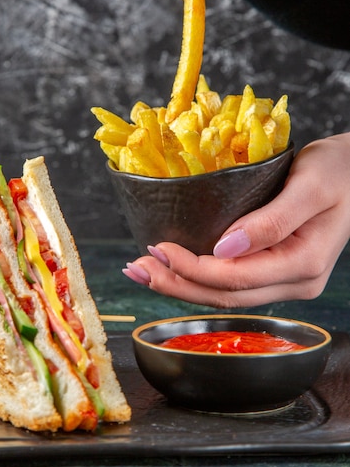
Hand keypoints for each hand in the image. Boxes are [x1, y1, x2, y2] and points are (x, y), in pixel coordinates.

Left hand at [123, 134, 349, 306]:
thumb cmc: (339, 171)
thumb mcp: (310, 185)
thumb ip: (273, 219)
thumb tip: (224, 248)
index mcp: (305, 264)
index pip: (237, 278)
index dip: (193, 268)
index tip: (159, 248)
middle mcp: (296, 281)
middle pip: (225, 295)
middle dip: (176, 284)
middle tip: (136, 269)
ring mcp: (286, 279)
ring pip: (225, 295)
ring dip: (181, 284)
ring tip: (143, 271)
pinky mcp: (275, 270)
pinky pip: (232, 283)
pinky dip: (198, 277)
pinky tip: (174, 269)